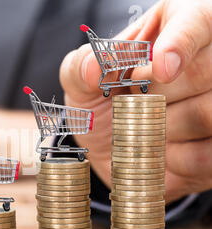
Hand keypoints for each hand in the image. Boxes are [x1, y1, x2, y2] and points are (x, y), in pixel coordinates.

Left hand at [59, 0, 211, 202]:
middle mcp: (208, 59)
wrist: (110, 148)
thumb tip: (93, 69)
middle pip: (203, 72)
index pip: (196, 20)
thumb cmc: (102, 102)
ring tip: (142, 125)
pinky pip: (205, 154)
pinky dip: (173, 157)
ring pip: (208, 114)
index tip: (162, 69)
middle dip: (157, 96)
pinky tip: (159, 148)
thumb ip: (79, 66)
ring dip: (162, 129)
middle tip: (133, 101)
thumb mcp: (81, 82)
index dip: (180, 43)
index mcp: (176, 26)